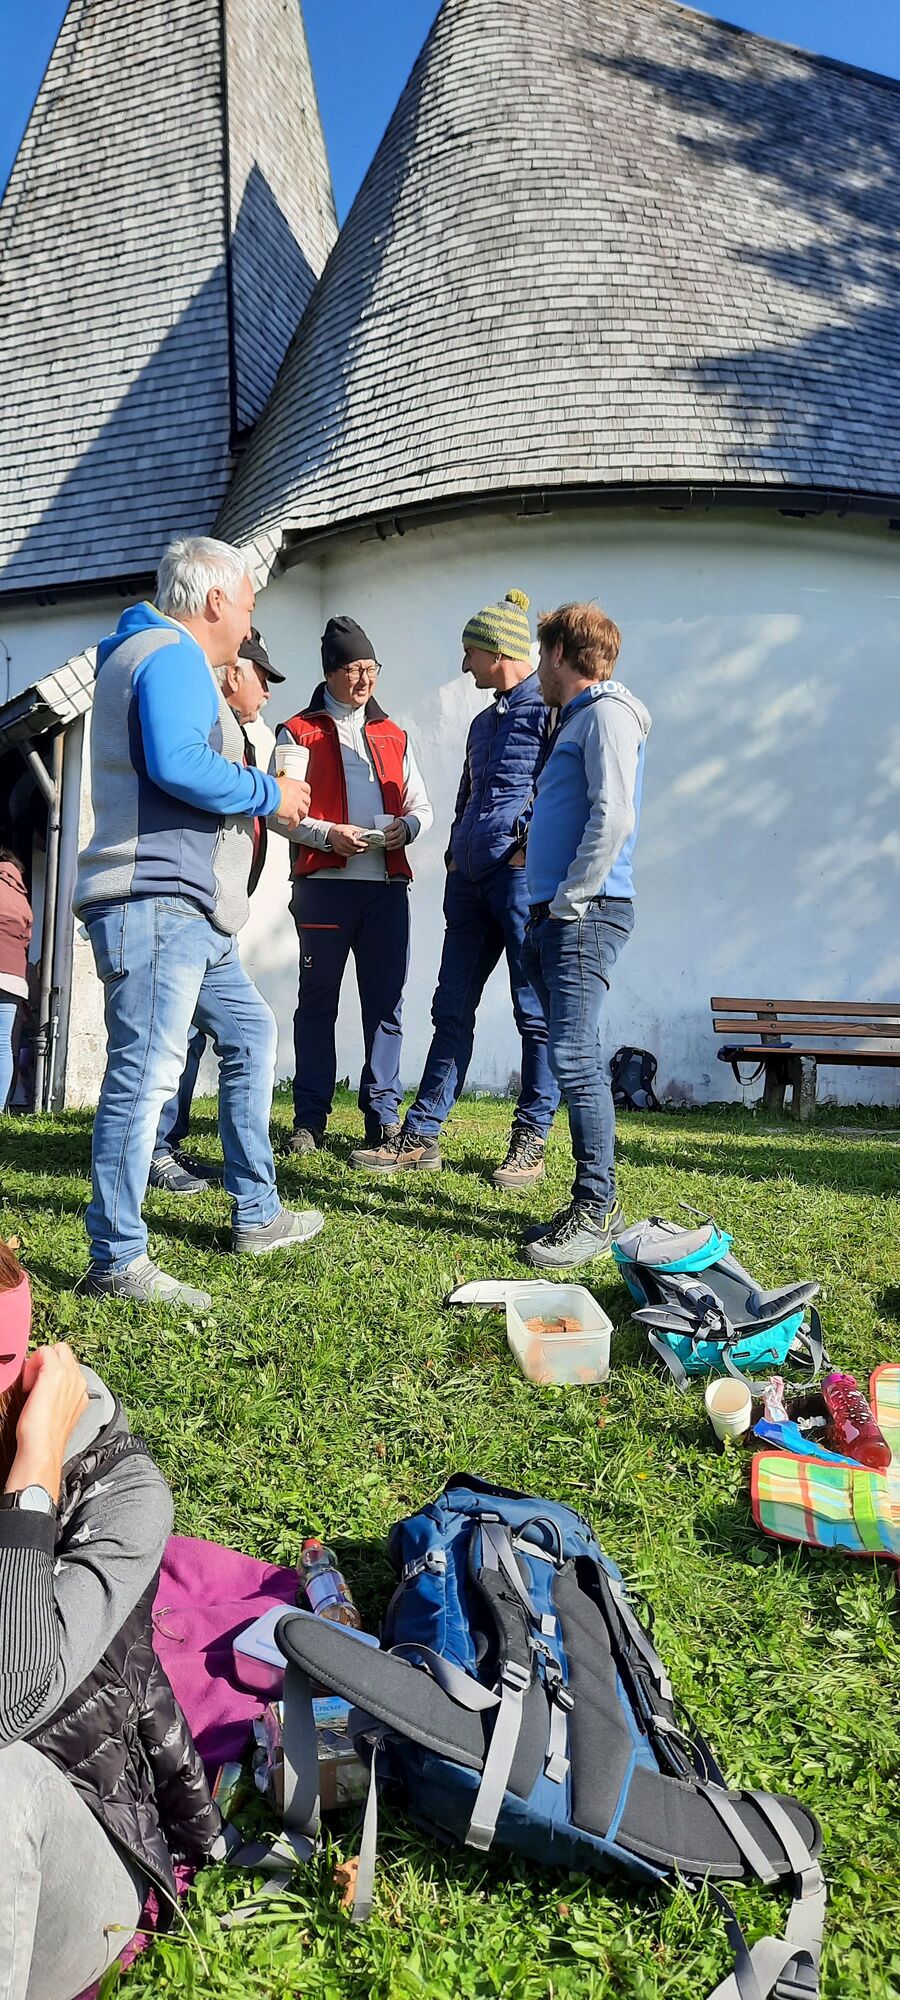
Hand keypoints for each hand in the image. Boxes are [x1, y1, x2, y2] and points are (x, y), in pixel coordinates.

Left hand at [6, 1344, 87, 1501]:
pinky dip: (32, 1363)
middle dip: (48, 1361)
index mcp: (81, 1391)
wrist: (43, 1447)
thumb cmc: (46, 1437)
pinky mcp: (55, 1373)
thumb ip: (59, 1397)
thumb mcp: (59, 1414)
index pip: (69, 1366)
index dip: (51, 1371)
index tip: (40, 1388)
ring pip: (56, 1349)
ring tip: (32, 1386)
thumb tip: (45, 1390)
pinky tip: (28, 1385)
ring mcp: (69, 1375)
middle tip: (35, 1382)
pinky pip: (44, 1351)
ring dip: (41, 1362)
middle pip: (65, 1353)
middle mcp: (79, 1381)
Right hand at [274, 776, 311, 828]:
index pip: (306, 788)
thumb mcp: (277, 782)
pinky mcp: (291, 814)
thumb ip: (280, 786)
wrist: (267, 793)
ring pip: (304, 812)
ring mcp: (296, 804)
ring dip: (301, 815)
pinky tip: (290, 826)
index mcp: (295, 785)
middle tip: (301, 808)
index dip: (306, 793)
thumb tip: (275, 788)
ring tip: (298, 818)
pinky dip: (293, 825)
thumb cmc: (269, 786)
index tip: (305, 795)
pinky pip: (295, 821)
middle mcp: (297, 794)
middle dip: (305, 805)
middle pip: (307, 801)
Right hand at [327, 825, 368, 856]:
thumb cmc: (340, 829)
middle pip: (354, 849)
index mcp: (345, 835)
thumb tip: (367, 833)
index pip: (355, 842)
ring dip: (358, 852)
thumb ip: (359, 831)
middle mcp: (342, 842)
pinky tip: (356, 850)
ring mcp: (340, 848)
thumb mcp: (351, 827)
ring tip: (363, 849)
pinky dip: (353, 853)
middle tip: (367, 848)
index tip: (367, 844)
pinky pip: (348, 855)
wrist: (330, 833)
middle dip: (362, 849)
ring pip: (352, 853)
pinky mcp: (339, 851)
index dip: (362, 844)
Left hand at [381, 817, 408, 850]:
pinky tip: (387, 847)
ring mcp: (403, 836)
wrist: (404, 828)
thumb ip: (385, 823)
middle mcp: (402, 829)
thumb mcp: (392, 821)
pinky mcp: (403, 841)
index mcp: (399, 823)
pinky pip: (398, 845)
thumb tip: (373, 827)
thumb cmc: (395, 825)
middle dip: (388, 837)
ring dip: (390, 843)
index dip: (389, 828)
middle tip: (382, 839)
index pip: (394, 825)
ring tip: (384, 844)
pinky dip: (392, 847)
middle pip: (396, 833)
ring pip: (397, 840)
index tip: (383, 831)